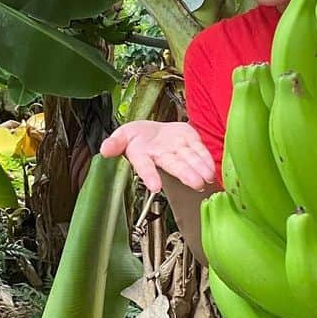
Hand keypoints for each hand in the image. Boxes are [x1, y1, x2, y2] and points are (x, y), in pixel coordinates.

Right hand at [100, 120, 215, 192]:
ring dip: (199, 168)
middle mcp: (161, 156)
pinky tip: (212, 166)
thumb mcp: (121, 135)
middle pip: (173, 166)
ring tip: (208, 176)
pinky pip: (198, 150)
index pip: (144, 167)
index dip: (149, 176)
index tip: (155, 187)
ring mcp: (177, 150)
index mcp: (142, 156)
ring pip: (188, 160)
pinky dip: (206, 158)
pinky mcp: (189, 142)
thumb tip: (104, 150)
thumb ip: (115, 143)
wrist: (151, 130)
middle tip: (196, 184)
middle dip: (185, 174)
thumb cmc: (136, 136)